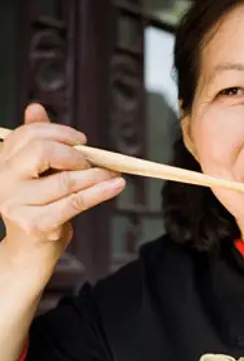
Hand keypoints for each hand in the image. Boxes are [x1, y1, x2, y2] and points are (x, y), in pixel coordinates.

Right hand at [0, 103, 124, 260]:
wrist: (29, 253)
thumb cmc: (37, 208)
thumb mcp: (34, 174)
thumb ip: (35, 143)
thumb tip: (35, 107)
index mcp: (1, 163)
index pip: (28, 134)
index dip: (59, 132)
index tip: (82, 141)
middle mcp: (3, 182)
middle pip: (42, 151)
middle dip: (74, 153)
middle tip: (92, 161)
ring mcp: (18, 204)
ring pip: (66, 180)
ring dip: (96, 174)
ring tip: (113, 173)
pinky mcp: (37, 224)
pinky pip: (76, 202)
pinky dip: (101, 192)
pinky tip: (116, 186)